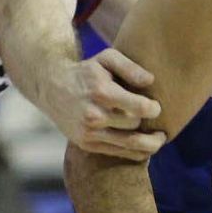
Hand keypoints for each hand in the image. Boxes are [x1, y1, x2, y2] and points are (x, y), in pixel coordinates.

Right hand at [48, 48, 166, 159]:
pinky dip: (136, 153)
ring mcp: (89, 132)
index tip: (156, 107)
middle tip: (154, 119)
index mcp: (101, 92)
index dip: (154, 109)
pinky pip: (119, 153)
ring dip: (151, 144)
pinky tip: (145, 147)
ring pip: (131, 145)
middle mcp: (94, 115)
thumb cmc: (87, 71)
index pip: (139, 108)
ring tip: (160, 138)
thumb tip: (150, 81)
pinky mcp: (87, 144)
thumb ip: (130, 67)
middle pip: (135, 124)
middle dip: (147, 122)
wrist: (52, 87)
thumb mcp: (106, 58)